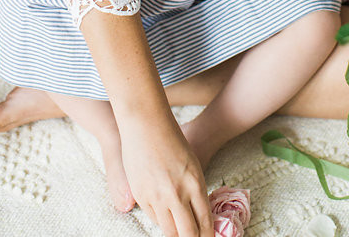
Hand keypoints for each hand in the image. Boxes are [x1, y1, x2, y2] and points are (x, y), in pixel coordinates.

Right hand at [118, 111, 213, 236]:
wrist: (146, 123)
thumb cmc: (173, 139)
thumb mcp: (192, 164)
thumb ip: (195, 190)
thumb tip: (196, 214)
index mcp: (195, 184)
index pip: (205, 222)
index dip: (207, 236)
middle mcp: (177, 194)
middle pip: (188, 234)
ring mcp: (157, 197)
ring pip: (169, 231)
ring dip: (176, 233)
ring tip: (180, 233)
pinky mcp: (141, 196)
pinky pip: (153, 218)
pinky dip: (161, 219)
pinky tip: (165, 216)